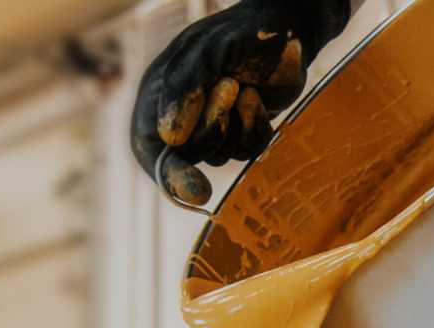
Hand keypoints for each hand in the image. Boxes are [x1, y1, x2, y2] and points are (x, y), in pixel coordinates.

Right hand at [131, 0, 352, 205]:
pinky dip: (255, 127)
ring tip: (242, 86)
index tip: (194, 191)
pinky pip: (247, 151)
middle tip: (229, 86)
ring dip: (236, 124)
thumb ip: (184, 89)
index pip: (149, 146)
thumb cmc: (238, 35)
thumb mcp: (206, 51)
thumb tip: (169, 136)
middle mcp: (181, 116)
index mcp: (158, 95)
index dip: (168, 173)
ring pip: (220, 156)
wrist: (285, 30)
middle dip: (212, 126)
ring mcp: (213, 127)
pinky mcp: (242, 132)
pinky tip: (257, 98)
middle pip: (188, 155)